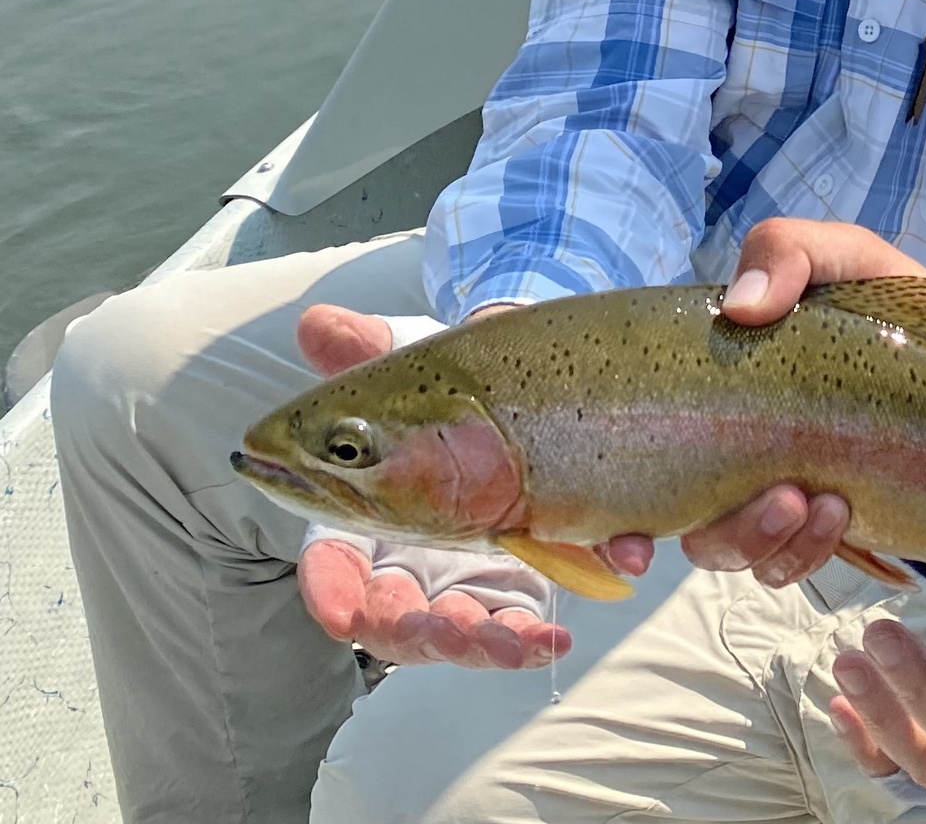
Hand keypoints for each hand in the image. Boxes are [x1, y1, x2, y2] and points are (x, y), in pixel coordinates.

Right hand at [295, 301, 571, 666]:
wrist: (522, 389)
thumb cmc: (447, 390)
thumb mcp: (414, 369)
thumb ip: (364, 350)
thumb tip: (316, 323)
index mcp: (363, 516)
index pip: (332, 571)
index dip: (332, 594)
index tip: (344, 612)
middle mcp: (408, 559)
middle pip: (399, 621)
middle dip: (424, 635)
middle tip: (452, 628)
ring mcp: (461, 577)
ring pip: (464, 631)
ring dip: (491, 644)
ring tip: (527, 639)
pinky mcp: (516, 582)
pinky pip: (521, 621)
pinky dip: (541, 631)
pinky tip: (565, 626)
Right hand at [645, 221, 925, 589]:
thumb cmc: (878, 296)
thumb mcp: (835, 254)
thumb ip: (785, 253)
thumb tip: (739, 307)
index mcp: (705, 385)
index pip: (629, 456)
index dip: (612, 520)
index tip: (635, 543)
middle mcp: (722, 446)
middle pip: (678, 523)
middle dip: (720, 531)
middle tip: (784, 498)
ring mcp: (767, 486)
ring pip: (730, 550)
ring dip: (766, 542)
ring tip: (823, 501)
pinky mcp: (816, 519)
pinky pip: (787, 564)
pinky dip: (805, 553)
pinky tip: (841, 511)